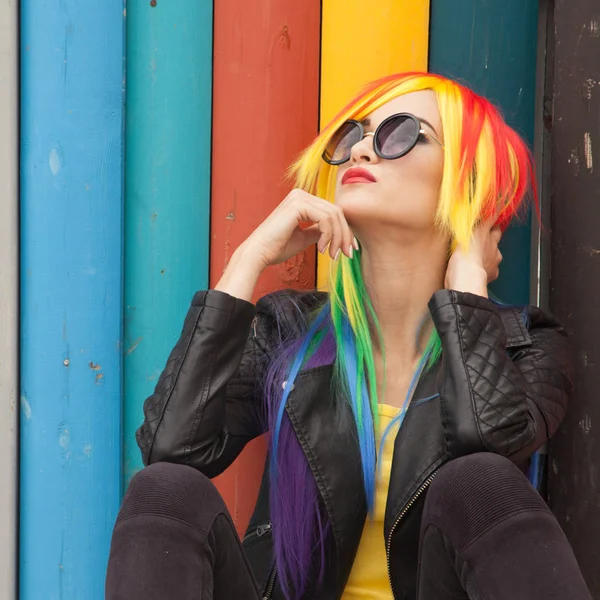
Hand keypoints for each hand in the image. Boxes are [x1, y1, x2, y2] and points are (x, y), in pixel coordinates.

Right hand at [241, 188, 356, 270]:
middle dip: (345, 235)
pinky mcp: (298, 205)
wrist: (259, 253)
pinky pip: (325, 219)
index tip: (350, 249)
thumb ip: (319, 231)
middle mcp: (301, 194)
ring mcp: (299, 197)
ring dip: (337, 238)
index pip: (332, 211)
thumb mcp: (304, 237)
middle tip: (347, 254)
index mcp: (302, 200)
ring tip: (332, 255)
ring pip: (334, 216)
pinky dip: (328, 236)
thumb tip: (336, 232)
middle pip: (336, 212)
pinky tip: (321, 249)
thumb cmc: (277, 248)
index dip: (345, 230)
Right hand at [445, 220, 502, 297]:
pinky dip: (487, 270)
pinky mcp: (493, 274)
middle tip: (484, 237)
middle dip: (493, 236)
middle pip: (497, 237)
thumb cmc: (463, 256)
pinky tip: (478, 271)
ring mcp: (495, 260)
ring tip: (477, 258)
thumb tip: (480, 213)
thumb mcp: (464, 235)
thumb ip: (471, 226)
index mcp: (486, 235)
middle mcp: (494, 246)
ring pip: (495, 254)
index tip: (492, 216)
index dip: (492, 220)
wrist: (467, 276)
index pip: (492, 223)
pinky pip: (493, 270)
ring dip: (489, 255)